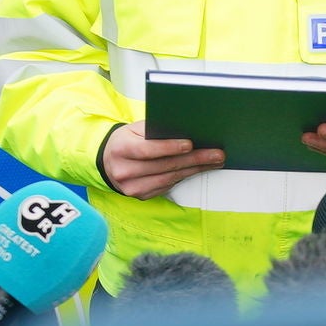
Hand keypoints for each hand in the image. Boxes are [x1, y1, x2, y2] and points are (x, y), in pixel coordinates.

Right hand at [101, 123, 221, 199]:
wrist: (109, 162)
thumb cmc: (126, 142)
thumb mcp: (134, 130)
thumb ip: (154, 130)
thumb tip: (185, 131)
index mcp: (121, 149)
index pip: (147, 150)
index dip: (169, 147)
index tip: (190, 144)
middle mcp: (124, 171)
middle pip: (164, 166)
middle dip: (194, 159)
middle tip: (216, 154)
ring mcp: (132, 187)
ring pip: (169, 178)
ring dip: (195, 169)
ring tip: (214, 161)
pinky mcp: (140, 196)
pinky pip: (167, 186)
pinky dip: (184, 177)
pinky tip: (198, 169)